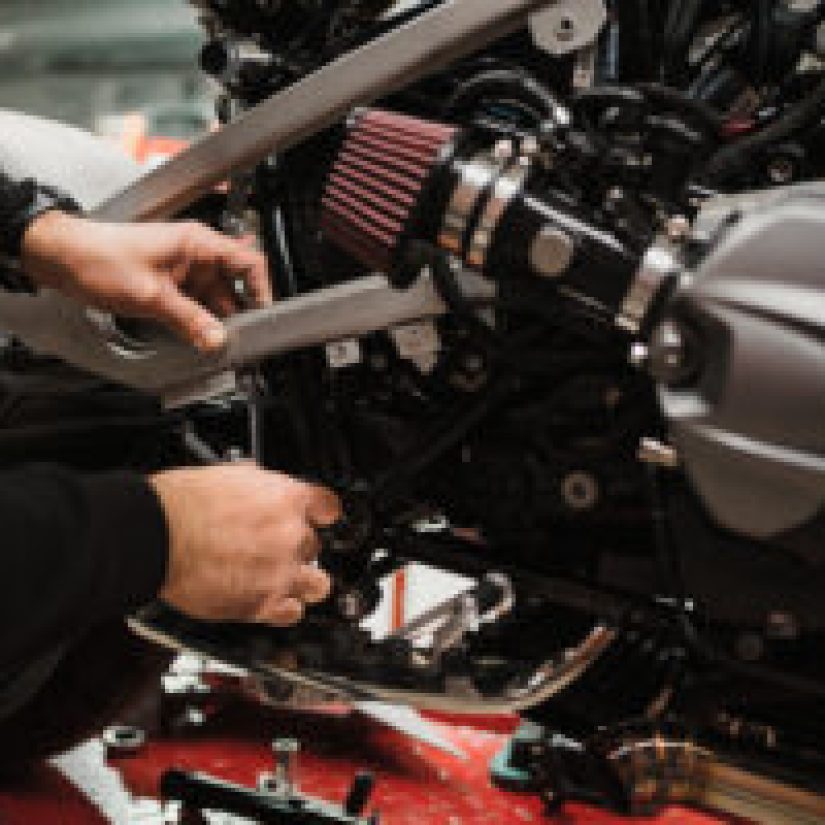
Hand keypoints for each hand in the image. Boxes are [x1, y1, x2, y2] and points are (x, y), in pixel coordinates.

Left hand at [21, 211, 271, 350]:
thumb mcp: (151, 295)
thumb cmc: (99, 258)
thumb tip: (217, 339)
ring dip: (214, 322)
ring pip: (213, 301)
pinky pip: (195, 306)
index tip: (265, 316)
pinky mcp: (169, 285)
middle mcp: (194, 255)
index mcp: (197, 243)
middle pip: (233, 288)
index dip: (262, 290)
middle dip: (236, 315)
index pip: (249, 263)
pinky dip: (198, 322)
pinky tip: (197, 338)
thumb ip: (189, 320)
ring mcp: (182, 271)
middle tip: (238, 341)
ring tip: (214, 344)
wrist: (60, 257)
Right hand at [149, 464, 340, 625]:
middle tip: (274, 548)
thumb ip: (261, 488)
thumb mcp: (232, 475)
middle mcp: (290, 535)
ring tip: (286, 579)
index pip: (328, 506)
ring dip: (303, 581)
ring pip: (317, 584)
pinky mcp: (261, 604)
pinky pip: (292, 612)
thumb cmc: (181, 503)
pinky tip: (273, 601)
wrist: (156, 535)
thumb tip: (264, 490)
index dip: (322, 514)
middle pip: (315, 545)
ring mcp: (279, 572)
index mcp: (286, 498)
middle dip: (297, 547)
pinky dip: (284, 608)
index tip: (320, 518)